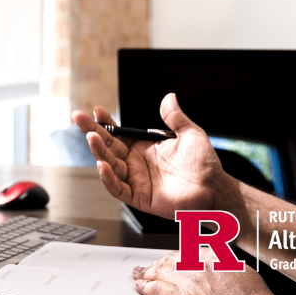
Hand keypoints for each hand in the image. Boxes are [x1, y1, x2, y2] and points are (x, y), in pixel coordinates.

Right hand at [71, 95, 226, 219]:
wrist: (215, 189)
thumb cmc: (205, 165)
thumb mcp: (190, 134)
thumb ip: (176, 117)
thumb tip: (169, 97)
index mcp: (143, 147)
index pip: (118, 133)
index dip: (106, 122)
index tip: (97, 110)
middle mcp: (136, 163)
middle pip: (108, 147)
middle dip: (92, 132)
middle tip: (80, 118)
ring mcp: (136, 180)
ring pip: (109, 165)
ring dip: (98, 152)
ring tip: (91, 137)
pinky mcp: (140, 197)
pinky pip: (118, 188)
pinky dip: (108, 178)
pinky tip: (102, 165)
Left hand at [133, 248, 274, 294]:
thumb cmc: (250, 294)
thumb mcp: (234, 266)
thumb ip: (214, 259)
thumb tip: (203, 259)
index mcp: (209, 254)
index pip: (182, 252)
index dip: (169, 258)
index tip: (165, 260)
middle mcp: (197, 264)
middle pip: (168, 261)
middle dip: (154, 264)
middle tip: (143, 268)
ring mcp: (189, 282)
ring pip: (160, 273)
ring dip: (146, 274)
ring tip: (138, 276)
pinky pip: (160, 292)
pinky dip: (148, 289)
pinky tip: (141, 288)